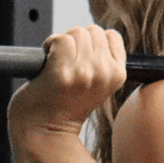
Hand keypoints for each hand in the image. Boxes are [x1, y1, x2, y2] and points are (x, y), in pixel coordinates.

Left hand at [7, 26, 125, 138]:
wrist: (45, 131)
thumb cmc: (65, 105)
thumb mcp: (98, 85)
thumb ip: (102, 61)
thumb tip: (94, 32)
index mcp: (118, 75)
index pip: (111, 35)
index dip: (93, 42)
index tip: (82, 58)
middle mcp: (105, 72)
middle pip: (91, 30)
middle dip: (76, 40)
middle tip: (66, 62)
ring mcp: (85, 73)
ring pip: (75, 33)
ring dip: (61, 43)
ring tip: (56, 64)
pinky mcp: (63, 73)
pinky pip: (60, 40)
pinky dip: (49, 45)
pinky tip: (47, 63)